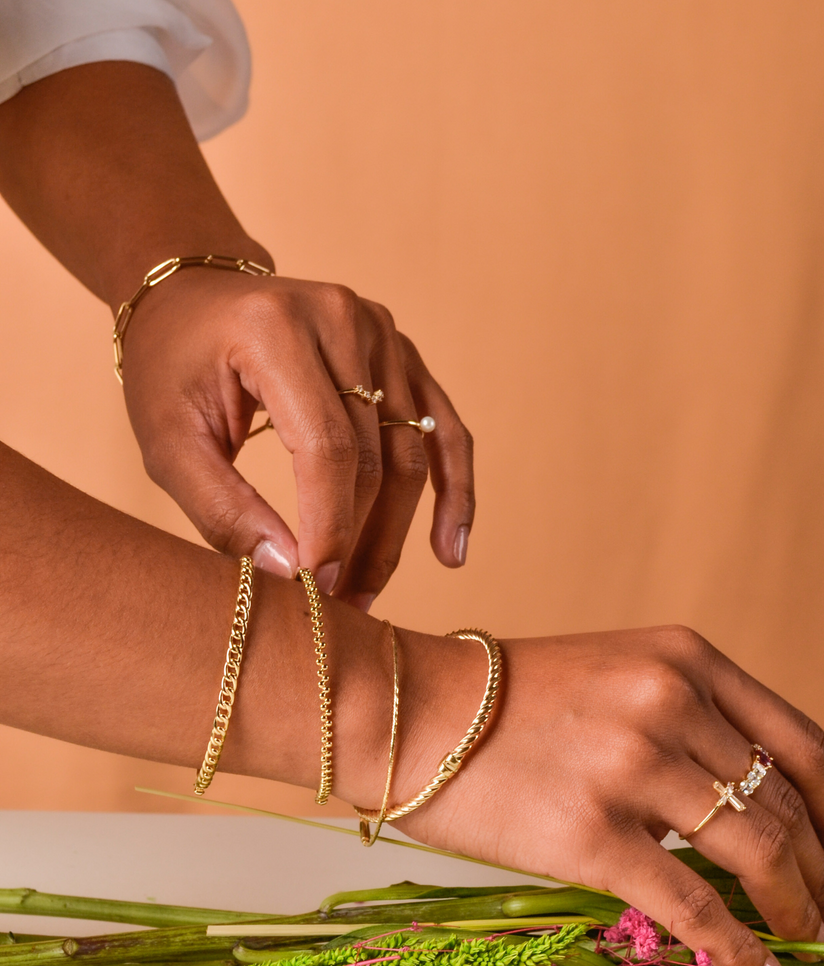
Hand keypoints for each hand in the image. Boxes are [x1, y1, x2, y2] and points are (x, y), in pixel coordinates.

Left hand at [120, 268, 473, 605]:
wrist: (192, 299)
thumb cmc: (171, 367)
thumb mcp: (167, 440)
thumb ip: (222, 507)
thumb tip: (289, 573)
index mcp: (277, 328)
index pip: (327, 446)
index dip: (331, 526)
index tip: (318, 589)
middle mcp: (343, 317)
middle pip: (375, 455)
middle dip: (361, 541)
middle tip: (337, 606)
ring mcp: (383, 330)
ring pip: (412, 451)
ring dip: (398, 532)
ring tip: (371, 592)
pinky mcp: (403, 351)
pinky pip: (442, 427)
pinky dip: (454, 489)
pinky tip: (451, 547)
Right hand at [385, 624, 823, 965]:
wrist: (415, 710)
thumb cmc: (510, 697)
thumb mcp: (617, 673)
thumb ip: (689, 719)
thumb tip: (753, 803)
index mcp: (682, 656)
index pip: (798, 739)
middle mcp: (668, 700)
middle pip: (782, 802)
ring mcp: (631, 765)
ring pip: (754, 852)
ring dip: (796, 908)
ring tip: (811, 940)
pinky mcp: (591, 833)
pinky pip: (692, 904)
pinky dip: (740, 946)